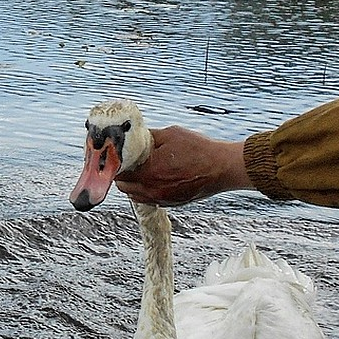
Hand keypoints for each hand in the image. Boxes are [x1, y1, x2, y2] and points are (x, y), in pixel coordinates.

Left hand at [114, 126, 248, 205]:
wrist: (223, 168)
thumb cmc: (199, 150)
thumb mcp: (170, 134)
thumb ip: (148, 136)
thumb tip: (133, 135)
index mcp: (149, 172)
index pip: (119, 172)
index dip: (115, 162)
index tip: (115, 155)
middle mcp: (152, 190)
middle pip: (123, 186)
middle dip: (122, 173)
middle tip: (126, 160)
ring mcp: (162, 199)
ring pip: (135, 195)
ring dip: (133, 183)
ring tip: (140, 169)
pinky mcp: (171, 203)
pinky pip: (149, 199)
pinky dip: (145, 190)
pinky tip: (153, 177)